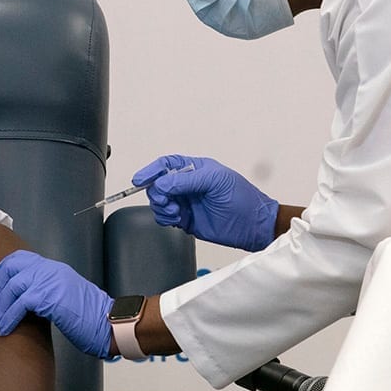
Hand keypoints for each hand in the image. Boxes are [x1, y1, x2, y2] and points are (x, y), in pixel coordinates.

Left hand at [0, 250, 113, 357]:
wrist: (109, 324)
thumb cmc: (90, 318)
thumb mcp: (65, 298)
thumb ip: (46, 293)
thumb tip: (24, 302)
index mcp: (54, 269)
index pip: (19, 260)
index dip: (0, 271)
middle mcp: (50, 270)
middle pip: (11, 268)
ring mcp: (51, 282)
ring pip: (13, 287)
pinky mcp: (50, 297)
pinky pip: (20, 303)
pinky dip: (9, 317)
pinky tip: (4, 329)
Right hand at [133, 154, 278, 250]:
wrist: (252, 225)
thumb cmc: (242, 198)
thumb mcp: (215, 181)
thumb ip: (186, 180)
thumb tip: (161, 184)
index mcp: (195, 169)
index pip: (166, 165)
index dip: (151, 171)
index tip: (139, 180)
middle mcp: (188, 185)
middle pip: (158, 184)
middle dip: (157, 192)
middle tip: (166, 201)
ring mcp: (186, 202)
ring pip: (159, 202)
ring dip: (161, 207)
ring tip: (175, 212)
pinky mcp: (186, 219)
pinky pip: (165, 217)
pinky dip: (165, 218)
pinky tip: (176, 219)